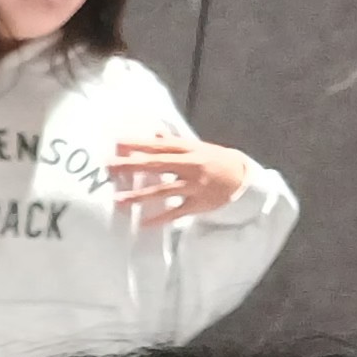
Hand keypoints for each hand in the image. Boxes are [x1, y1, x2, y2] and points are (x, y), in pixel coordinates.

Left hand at [109, 130, 255, 228]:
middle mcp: (191, 166)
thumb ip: (175, 143)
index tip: (118, 143)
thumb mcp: (198, 148)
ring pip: (163, 190)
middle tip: (110, 166)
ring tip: (118, 199)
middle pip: (158, 164)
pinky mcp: (198, 204)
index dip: (139, 144)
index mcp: (190, 150)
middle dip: (132, 165)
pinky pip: (176, 212)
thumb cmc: (217, 161)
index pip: (160, 145)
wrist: (245, 179)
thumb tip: (154, 133)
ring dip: (140, 195)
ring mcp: (195, 186)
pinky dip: (159, 218)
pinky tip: (143, 222)